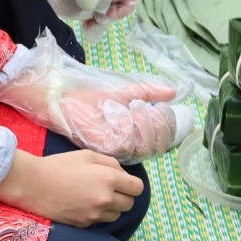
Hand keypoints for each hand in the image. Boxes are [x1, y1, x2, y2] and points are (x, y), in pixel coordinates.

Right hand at [0, 149, 142, 226]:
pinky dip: (97, 214)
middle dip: (124, 196)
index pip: (137, 188)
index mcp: (108, 179)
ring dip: (112, 207)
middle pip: (129, 204)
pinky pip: (100, 221)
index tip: (124, 181)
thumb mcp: (88, 155)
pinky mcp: (83, 225)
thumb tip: (123, 174)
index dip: (132, 184)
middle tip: (110, 188)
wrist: (33, 185)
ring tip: (96, 196)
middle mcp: (104, 199)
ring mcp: (93, 215)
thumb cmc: (60, 165)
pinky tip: (85, 204)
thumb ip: (111, 163)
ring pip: (116, 215)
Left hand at [59, 93, 191, 157]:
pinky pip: (126, 141)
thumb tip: (173, 92)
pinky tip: (121, 113)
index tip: (162, 108)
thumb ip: (149, 92)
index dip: (168, 125)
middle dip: (158, 125)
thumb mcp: (126, 92)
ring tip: (134, 108)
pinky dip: (128, 125)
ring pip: (144, 145)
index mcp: (137, 135)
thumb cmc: (93, 98)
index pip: (164, 139)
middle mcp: (129, 145)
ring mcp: (117, 148)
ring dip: (144, 124)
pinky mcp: (105, 147)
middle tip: (148, 108)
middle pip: (158, 145)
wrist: (67, 100)